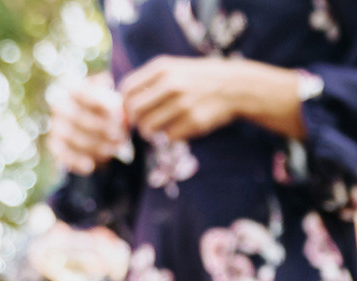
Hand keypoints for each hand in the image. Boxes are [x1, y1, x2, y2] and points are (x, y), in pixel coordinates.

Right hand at [48, 75, 129, 174]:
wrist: (99, 135)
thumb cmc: (109, 115)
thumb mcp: (115, 105)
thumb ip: (116, 102)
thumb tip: (116, 101)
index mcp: (74, 89)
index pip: (84, 93)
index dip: (102, 104)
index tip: (120, 116)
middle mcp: (61, 104)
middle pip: (78, 116)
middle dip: (101, 129)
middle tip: (120, 138)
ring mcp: (56, 124)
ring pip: (72, 136)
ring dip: (95, 146)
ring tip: (113, 151)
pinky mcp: (55, 144)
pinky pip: (62, 153)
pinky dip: (76, 160)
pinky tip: (90, 166)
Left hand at [123, 57, 261, 140]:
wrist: (234, 86)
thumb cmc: (198, 78)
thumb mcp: (173, 68)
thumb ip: (149, 81)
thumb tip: (124, 103)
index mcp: (162, 68)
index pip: (127, 89)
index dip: (123, 103)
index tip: (128, 111)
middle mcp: (170, 84)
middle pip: (134, 110)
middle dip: (134, 121)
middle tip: (141, 124)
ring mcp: (183, 104)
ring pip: (149, 127)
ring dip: (149, 132)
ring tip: (156, 129)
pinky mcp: (194, 122)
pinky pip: (169, 136)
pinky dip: (169, 136)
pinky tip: (177, 129)